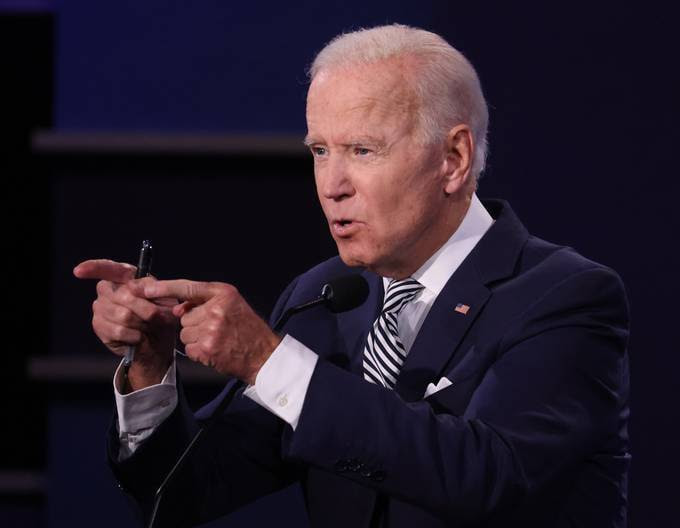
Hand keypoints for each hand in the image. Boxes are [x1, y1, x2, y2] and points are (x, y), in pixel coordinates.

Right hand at [73, 259, 177, 389]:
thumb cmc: (162, 316)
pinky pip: (117, 330)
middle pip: (123, 296)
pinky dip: (133, 335)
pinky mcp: (99, 325)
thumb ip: (151, 288)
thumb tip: (131, 286)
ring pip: (121, 315)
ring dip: (141, 323)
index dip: (92, 268)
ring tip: (147, 326)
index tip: (79, 272)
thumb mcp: (166, 298)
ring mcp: (101, 307)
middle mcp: (109, 289)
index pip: (107, 268)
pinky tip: (137, 336)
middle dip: (145, 309)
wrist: (158, 342)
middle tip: (156, 317)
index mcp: (125, 277)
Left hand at [143, 280, 281, 384]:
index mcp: (223, 293)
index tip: (147, 288)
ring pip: (184, 333)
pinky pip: (188, 348)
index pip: (188, 287)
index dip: (165, 287)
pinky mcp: (206, 347)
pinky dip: (198, 352)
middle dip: (194, 323)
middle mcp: (215, 308)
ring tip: (217, 340)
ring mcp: (210, 329)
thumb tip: (176, 308)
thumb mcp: (231, 305)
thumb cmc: (247, 329)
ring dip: (195, 338)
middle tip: (215, 329)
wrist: (263, 354)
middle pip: (184, 315)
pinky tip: (214, 350)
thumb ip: (204, 302)